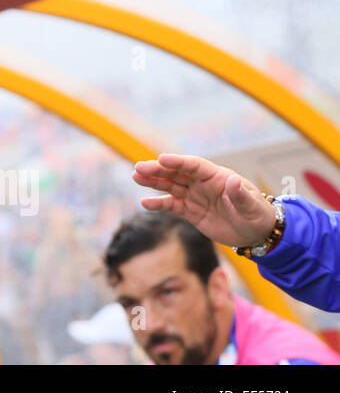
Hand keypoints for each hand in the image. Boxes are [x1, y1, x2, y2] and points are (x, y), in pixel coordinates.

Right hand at [132, 153, 276, 247]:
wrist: (256, 234)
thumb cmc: (257, 216)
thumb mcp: (252, 207)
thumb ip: (240, 195)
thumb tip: (232, 180)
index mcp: (217, 177)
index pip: (194, 166)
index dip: (178, 162)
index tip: (161, 159)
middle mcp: (202, 183)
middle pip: (177, 173)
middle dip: (158, 170)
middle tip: (139, 168)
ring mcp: (195, 196)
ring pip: (170, 186)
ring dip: (153, 181)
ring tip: (136, 176)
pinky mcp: (190, 211)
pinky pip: (171, 205)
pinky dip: (158, 204)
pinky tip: (145, 203)